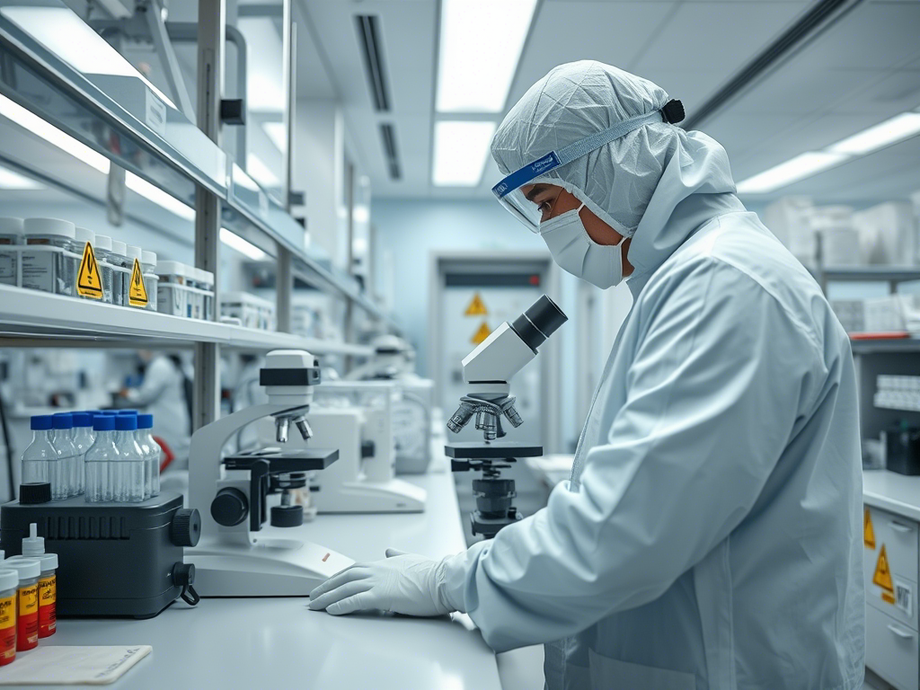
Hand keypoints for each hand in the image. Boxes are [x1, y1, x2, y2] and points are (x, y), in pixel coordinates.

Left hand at [308, 549, 454, 616]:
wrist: (443, 580)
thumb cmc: (432, 573)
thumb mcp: (412, 559)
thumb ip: (398, 555)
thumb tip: (389, 551)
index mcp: (384, 564)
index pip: (354, 569)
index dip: (338, 577)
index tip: (328, 583)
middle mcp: (377, 570)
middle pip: (344, 577)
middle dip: (326, 586)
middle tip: (313, 595)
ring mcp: (378, 582)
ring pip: (345, 588)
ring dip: (327, 596)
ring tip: (314, 605)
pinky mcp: (381, 595)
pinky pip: (355, 600)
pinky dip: (340, 604)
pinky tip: (331, 610)